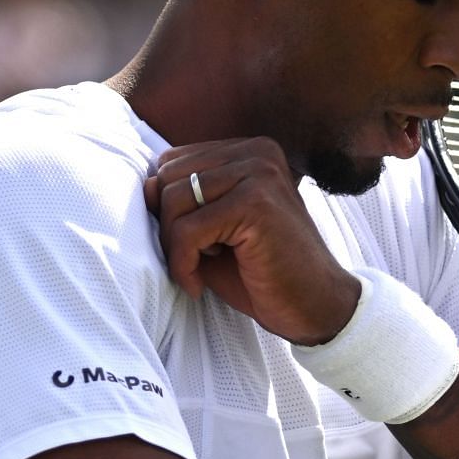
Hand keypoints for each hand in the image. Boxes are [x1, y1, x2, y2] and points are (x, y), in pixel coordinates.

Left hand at [145, 137, 361, 345]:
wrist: (315, 307)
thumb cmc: (262, 272)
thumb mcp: (213, 231)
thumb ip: (182, 204)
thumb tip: (143, 185)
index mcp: (249, 152)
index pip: (174, 162)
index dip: (167, 209)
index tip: (187, 245)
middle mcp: (257, 153)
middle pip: (169, 177)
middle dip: (168, 226)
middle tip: (190, 262)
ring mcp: (259, 175)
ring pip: (174, 201)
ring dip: (174, 248)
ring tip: (196, 272)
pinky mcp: (256, 205)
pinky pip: (188, 230)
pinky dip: (181, 264)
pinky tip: (197, 285)